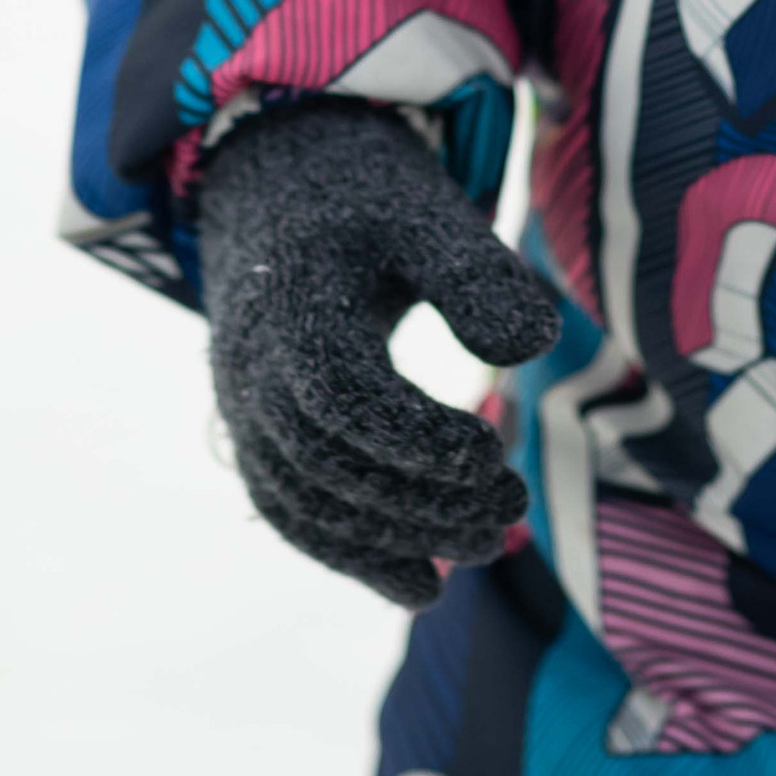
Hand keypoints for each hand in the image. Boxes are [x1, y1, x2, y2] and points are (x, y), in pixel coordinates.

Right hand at [199, 98, 561, 606]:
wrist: (275, 189)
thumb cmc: (366, 203)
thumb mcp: (427, 212)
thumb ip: (478, 274)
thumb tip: (531, 348)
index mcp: (292, 304)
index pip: (342, 396)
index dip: (414, 437)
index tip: (491, 454)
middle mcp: (252, 367)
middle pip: (325, 464)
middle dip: (419, 501)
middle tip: (510, 511)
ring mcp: (244, 407)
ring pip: (304, 502)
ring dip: (393, 538)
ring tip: (487, 547)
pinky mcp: (257, 434)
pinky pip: (291, 510)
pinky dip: (352, 554)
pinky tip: (422, 586)